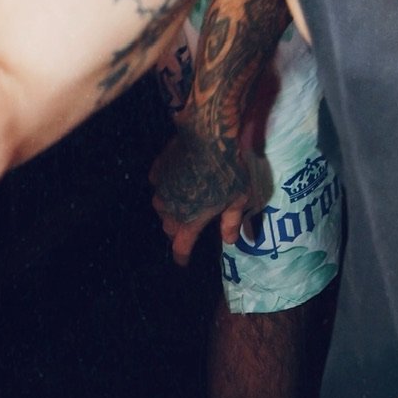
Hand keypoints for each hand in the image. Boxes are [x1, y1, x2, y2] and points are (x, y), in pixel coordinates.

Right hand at [151, 125, 264, 267]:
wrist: (211, 136)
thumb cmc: (230, 170)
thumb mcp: (239, 199)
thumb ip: (232, 222)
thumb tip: (230, 241)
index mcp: (190, 221)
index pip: (181, 247)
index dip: (182, 256)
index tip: (183, 262)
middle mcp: (170, 209)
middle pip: (170, 228)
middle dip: (179, 230)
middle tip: (191, 224)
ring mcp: (161, 189)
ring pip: (162, 207)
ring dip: (172, 208)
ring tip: (186, 200)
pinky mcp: (157, 169)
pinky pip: (159, 184)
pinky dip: (167, 185)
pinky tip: (179, 178)